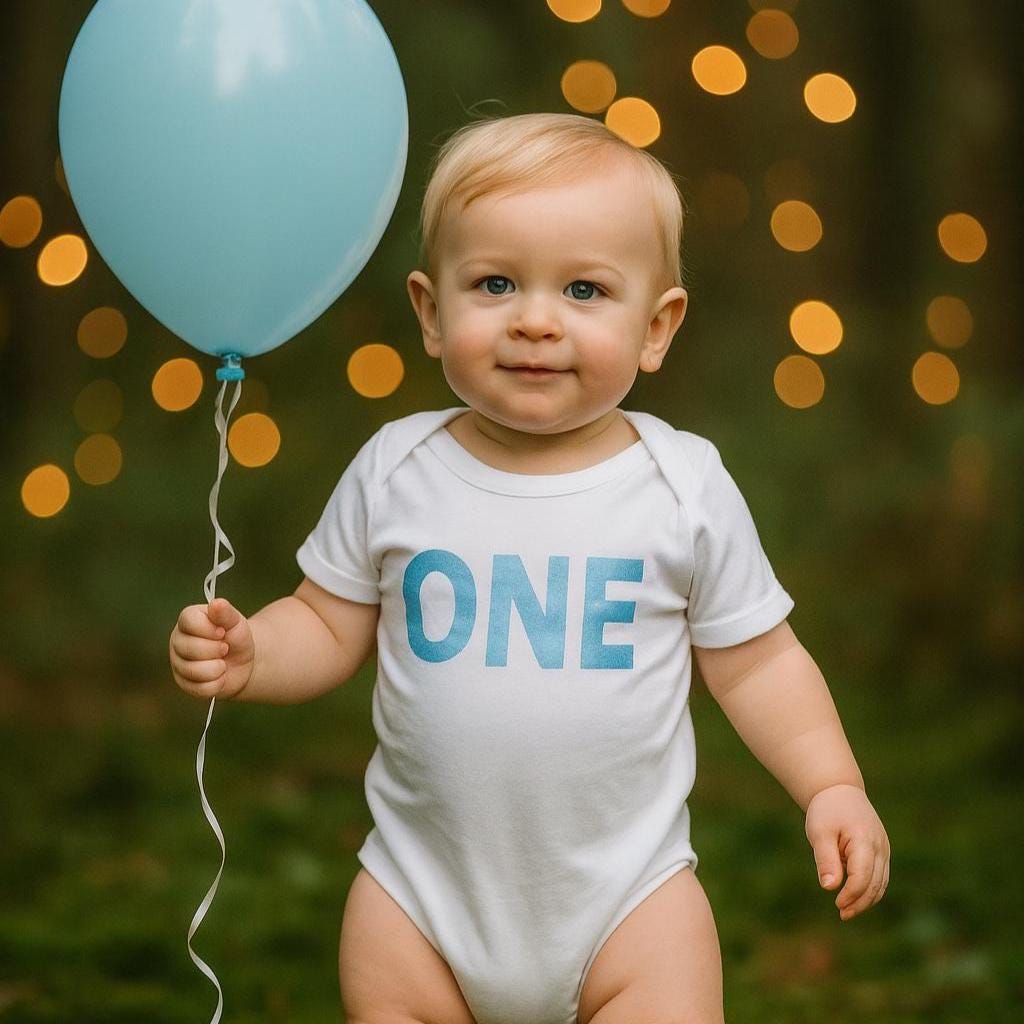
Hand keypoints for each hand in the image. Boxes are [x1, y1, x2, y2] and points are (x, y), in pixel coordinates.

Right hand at [169, 597, 254, 699]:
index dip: (209, 629)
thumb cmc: (236, 637)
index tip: (223, 632)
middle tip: (226, 648)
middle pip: (190, 648)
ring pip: (192, 670)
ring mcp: (178, 662)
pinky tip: (220, 677)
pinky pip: (198, 688)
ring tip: (223, 663)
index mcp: (187, 620)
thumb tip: (216, 603)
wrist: (243, 662)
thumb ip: (226, 613)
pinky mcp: (184, 683)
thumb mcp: (236, 622)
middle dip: (216, 650)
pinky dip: (216, 684)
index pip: (189, 622)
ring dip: (217, 669)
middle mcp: (178, 640)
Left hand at [805, 783, 889, 920]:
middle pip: (876, 883)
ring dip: (867, 899)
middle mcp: (880, 846)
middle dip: (860, 902)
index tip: (837, 904)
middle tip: (842, 913)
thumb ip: (826, 859)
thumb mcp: (819, 832)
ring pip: (881, 882)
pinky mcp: (882, 851)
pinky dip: (871, 889)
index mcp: (864, 840)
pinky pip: (881, 876)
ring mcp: (884, 849)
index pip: (863, 876)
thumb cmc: (827, 811)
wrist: (839, 790)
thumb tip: (829, 887)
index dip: (852, 894)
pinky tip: (855, 897)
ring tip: (847, 910)